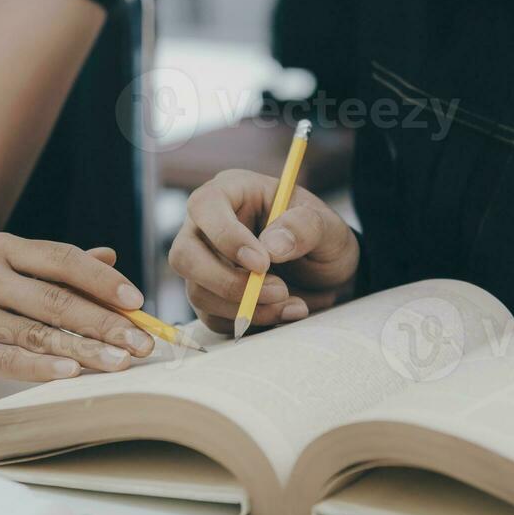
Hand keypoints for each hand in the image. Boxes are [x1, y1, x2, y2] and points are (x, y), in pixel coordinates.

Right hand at [0, 234, 154, 388]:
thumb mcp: (5, 271)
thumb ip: (54, 267)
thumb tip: (111, 259)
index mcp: (2, 249)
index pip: (62, 260)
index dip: (103, 281)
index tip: (138, 302)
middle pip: (57, 299)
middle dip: (106, 323)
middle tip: (143, 343)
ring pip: (38, 333)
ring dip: (85, 350)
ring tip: (121, 363)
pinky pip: (7, 358)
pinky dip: (42, 367)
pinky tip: (72, 373)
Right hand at [169, 169, 359, 335]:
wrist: (328, 275)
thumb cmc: (322, 239)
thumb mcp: (326, 226)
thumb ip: (304, 227)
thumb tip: (271, 246)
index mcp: (232, 192)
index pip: (205, 207)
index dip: (226, 237)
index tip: (263, 263)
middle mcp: (207, 227)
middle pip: (185, 256)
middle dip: (228, 283)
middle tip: (278, 290)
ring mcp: (204, 264)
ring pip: (198, 293)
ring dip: (246, 307)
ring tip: (292, 302)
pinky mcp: (211, 297)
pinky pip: (213, 318)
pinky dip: (249, 322)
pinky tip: (284, 312)